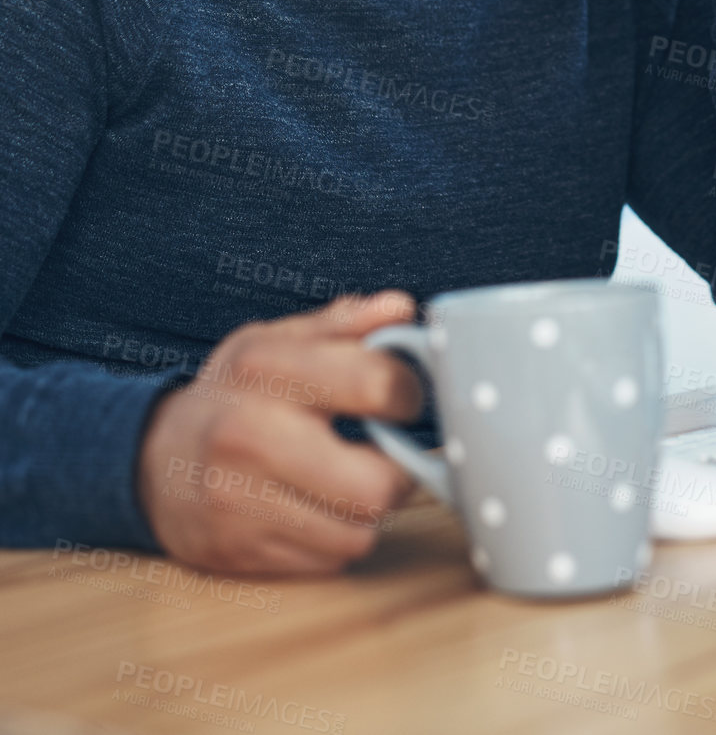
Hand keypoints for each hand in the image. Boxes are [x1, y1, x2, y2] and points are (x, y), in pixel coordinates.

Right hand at [137, 291, 423, 574]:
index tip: (404, 397)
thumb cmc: (231, 393)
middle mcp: (247, 435)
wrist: (152, 460)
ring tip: (353, 479)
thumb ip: (342, 324)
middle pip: (374, 484)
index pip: (374, 383)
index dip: (409, 392)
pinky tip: (320, 506)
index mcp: (265, 367)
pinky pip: (328, 560)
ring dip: (369, 510)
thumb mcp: (275, 341)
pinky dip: (338, 536)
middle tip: (389, 453)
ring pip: (357, 532)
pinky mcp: (237, 552)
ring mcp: (238, 501)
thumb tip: (400, 309)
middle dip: (399, 471)